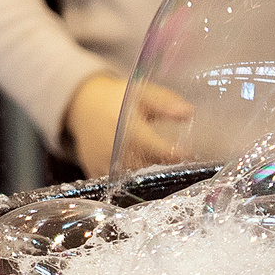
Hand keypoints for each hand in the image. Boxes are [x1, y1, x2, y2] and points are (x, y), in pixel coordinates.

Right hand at [63, 74, 191, 176]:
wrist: (84, 105)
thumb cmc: (118, 98)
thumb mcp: (141, 92)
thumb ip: (164, 102)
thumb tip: (189, 112)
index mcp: (127, 127)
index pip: (156, 148)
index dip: (173, 154)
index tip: (188, 154)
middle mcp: (113, 148)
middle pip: (148, 165)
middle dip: (160, 160)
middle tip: (164, 149)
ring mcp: (102, 163)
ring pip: (134, 177)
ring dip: (145, 168)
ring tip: (144, 152)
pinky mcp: (94, 172)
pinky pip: (118, 183)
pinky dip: (128, 177)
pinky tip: (129, 161)